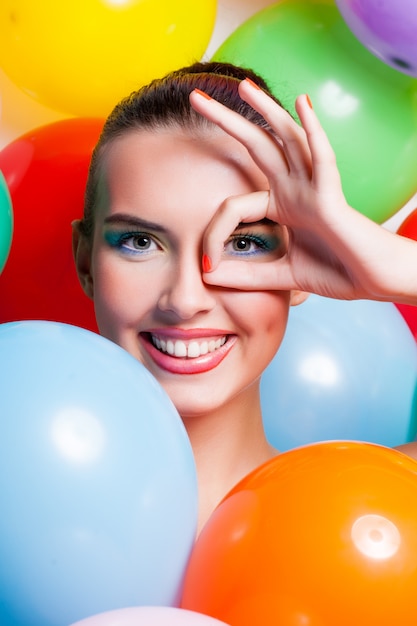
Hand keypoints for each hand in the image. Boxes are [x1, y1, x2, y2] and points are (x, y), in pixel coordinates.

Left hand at [189, 80, 416, 303]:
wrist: (372, 282)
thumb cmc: (336, 273)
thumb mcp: (281, 276)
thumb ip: (246, 276)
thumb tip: (207, 276)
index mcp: (281, 206)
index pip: (233, 207)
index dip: (214, 235)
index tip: (208, 267)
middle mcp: (294, 190)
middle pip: (256, 146)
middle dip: (226, 122)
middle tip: (195, 98)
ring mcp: (313, 188)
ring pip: (287, 140)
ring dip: (266, 111)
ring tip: (243, 86)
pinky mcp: (332, 196)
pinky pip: (323, 158)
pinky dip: (313, 131)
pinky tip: (302, 103)